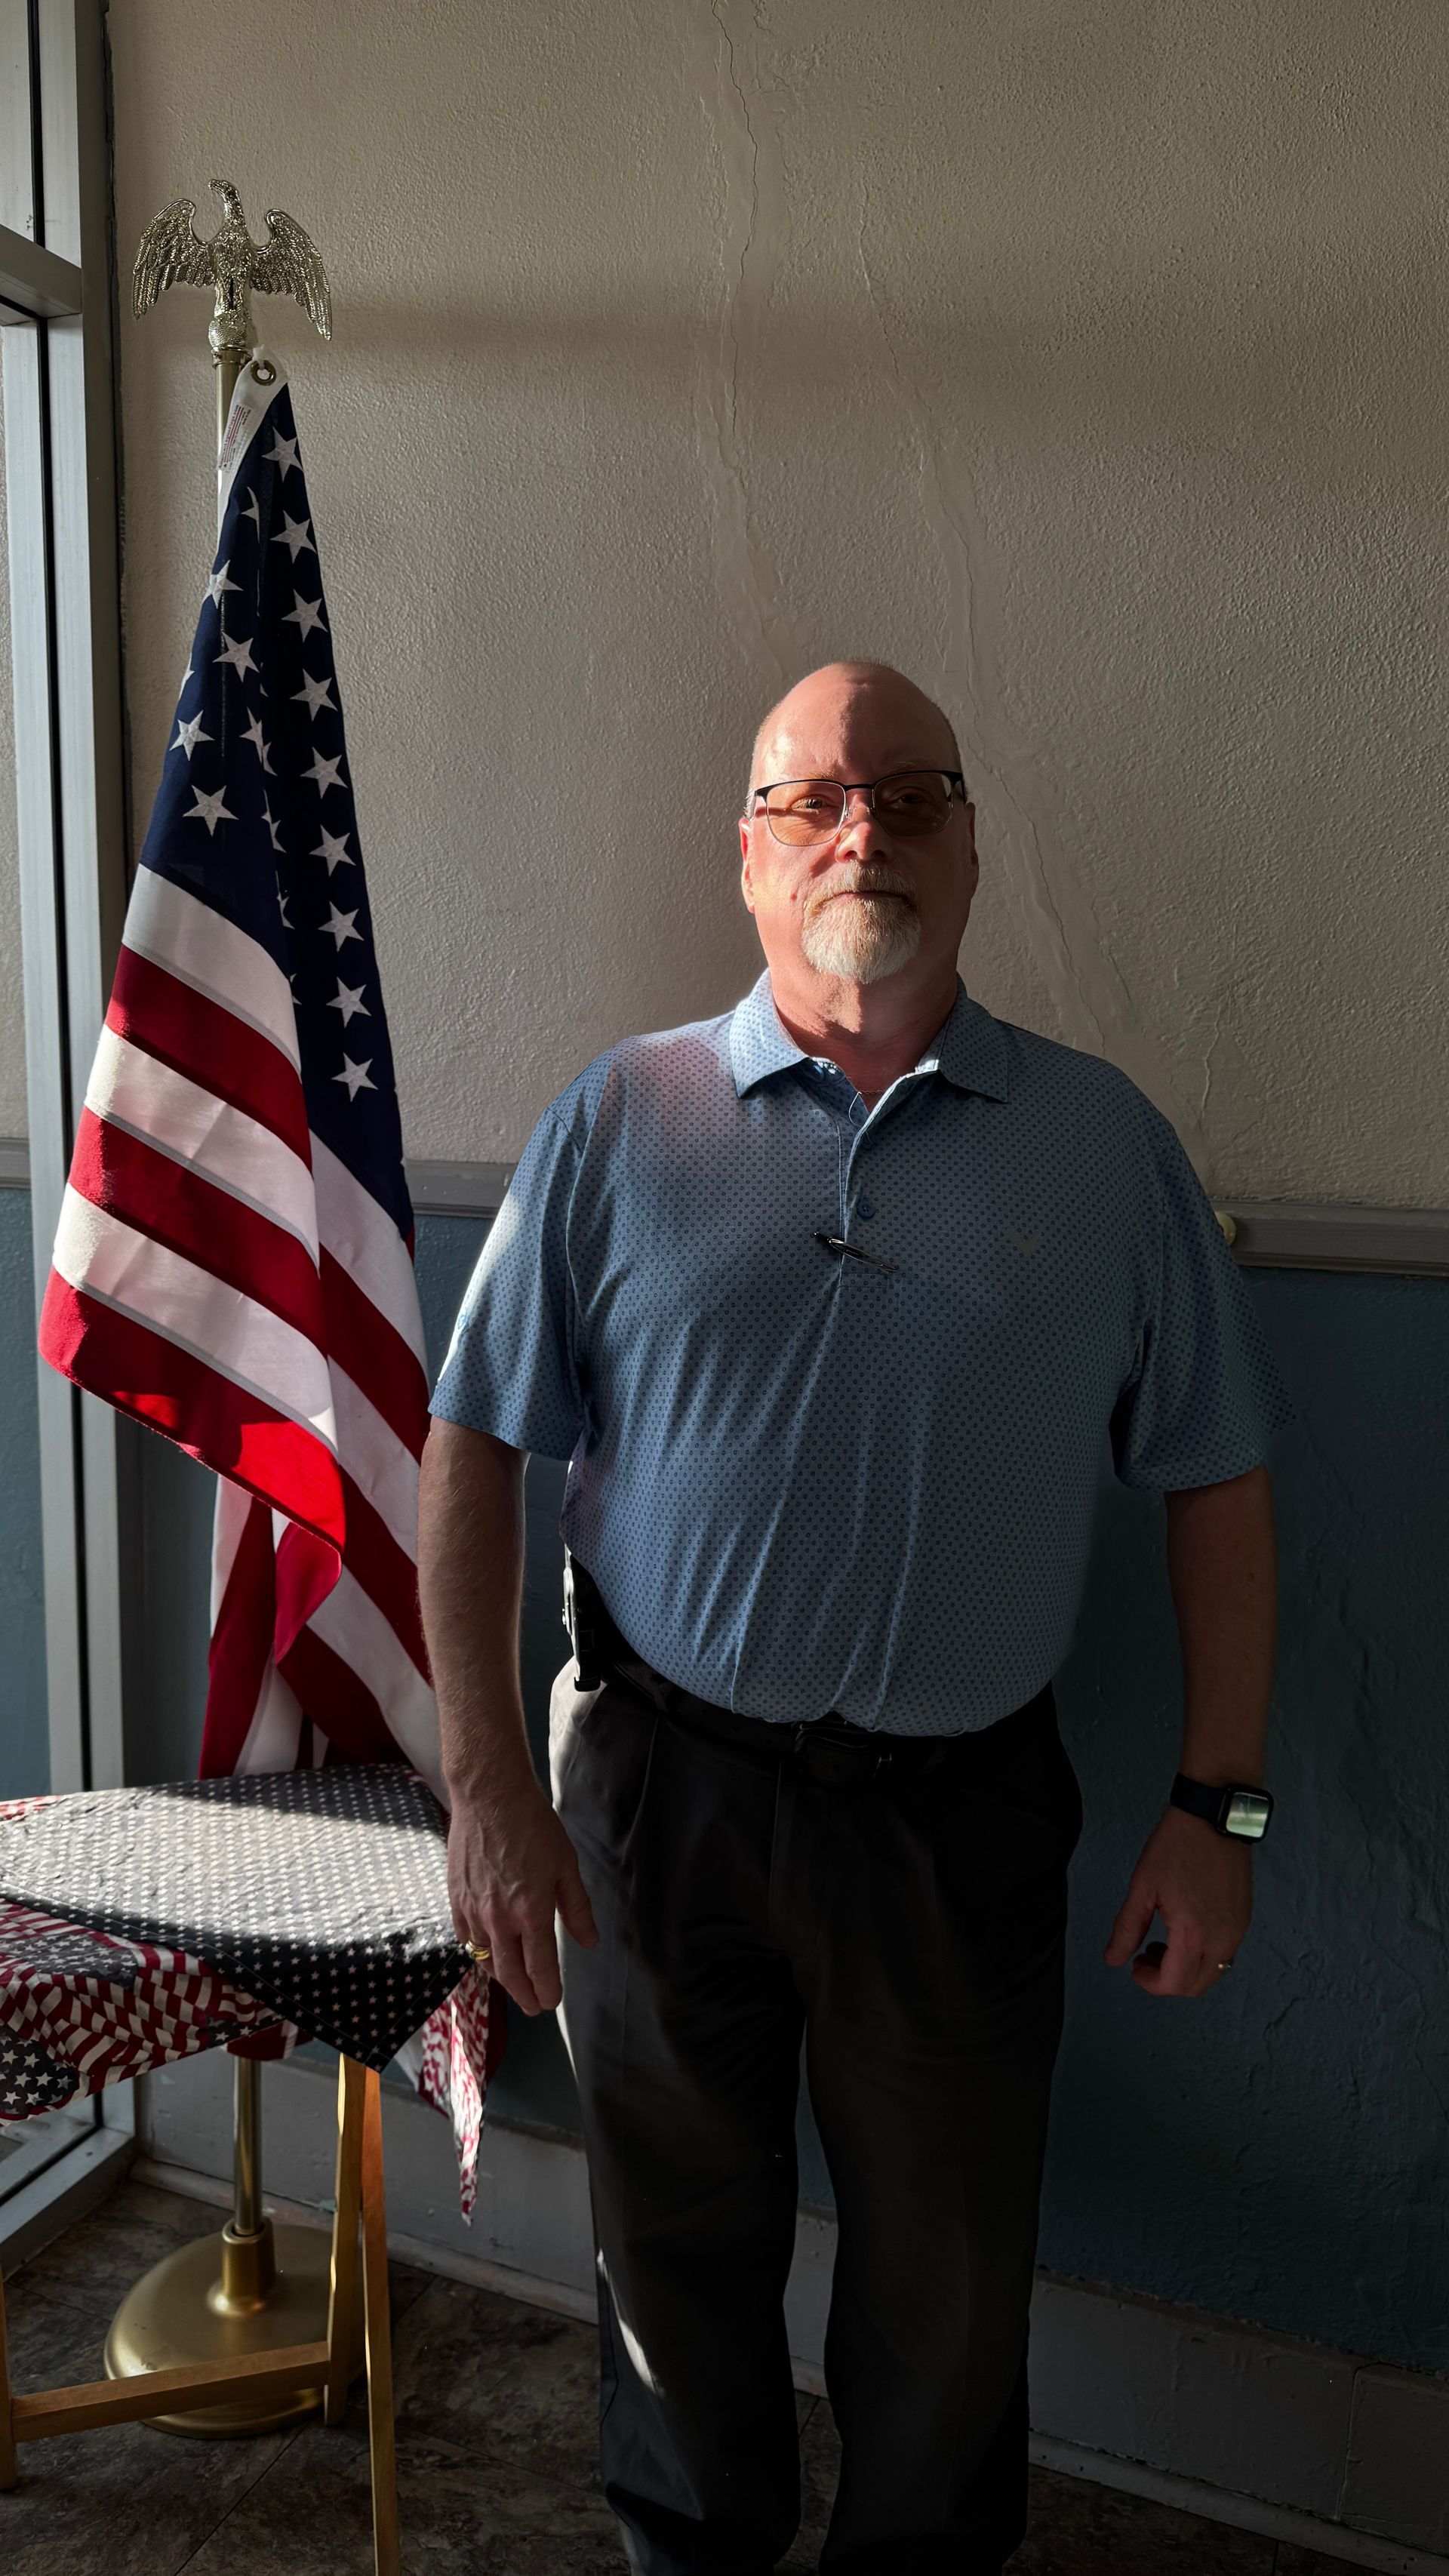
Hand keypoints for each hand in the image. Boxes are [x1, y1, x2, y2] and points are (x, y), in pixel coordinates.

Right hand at [447, 1773, 598, 2016]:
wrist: (489, 1795)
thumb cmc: (532, 1825)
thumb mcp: (565, 1865)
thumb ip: (576, 1908)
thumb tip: (588, 1941)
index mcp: (531, 1912)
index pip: (539, 1968)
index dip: (547, 1990)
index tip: (552, 2001)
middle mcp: (499, 1918)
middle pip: (509, 1974)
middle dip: (524, 1996)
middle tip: (534, 2007)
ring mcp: (473, 1910)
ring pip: (484, 1959)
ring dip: (501, 1977)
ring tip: (514, 1984)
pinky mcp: (456, 1899)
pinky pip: (464, 1938)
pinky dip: (477, 1952)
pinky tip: (486, 1954)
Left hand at [1103, 1805, 1251, 1997]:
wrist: (1214, 1815)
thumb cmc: (1177, 1846)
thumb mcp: (1143, 1887)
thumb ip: (1127, 1928)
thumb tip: (1114, 1959)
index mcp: (1194, 1934)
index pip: (1174, 1983)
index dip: (1150, 1983)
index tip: (1135, 1968)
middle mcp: (1223, 1939)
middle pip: (1196, 1986)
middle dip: (1167, 1980)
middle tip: (1145, 1956)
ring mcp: (1238, 1929)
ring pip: (1213, 1972)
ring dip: (1186, 1969)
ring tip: (1162, 1943)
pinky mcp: (1244, 1918)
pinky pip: (1225, 1953)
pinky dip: (1203, 1955)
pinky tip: (1185, 1930)